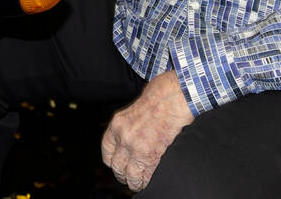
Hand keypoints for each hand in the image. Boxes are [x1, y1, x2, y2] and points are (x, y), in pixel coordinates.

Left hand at [101, 70, 193, 191]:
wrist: (174, 96)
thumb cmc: (159, 96)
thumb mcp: (135, 108)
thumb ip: (129, 124)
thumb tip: (131, 135)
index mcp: (117, 124)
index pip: (106, 151)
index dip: (112, 161)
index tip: (116, 165)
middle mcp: (123, 137)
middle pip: (116, 166)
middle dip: (122, 174)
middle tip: (127, 177)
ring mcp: (136, 147)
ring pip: (128, 174)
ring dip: (132, 181)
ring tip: (136, 183)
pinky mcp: (151, 154)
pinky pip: (144, 175)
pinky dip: (144, 182)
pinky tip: (147, 182)